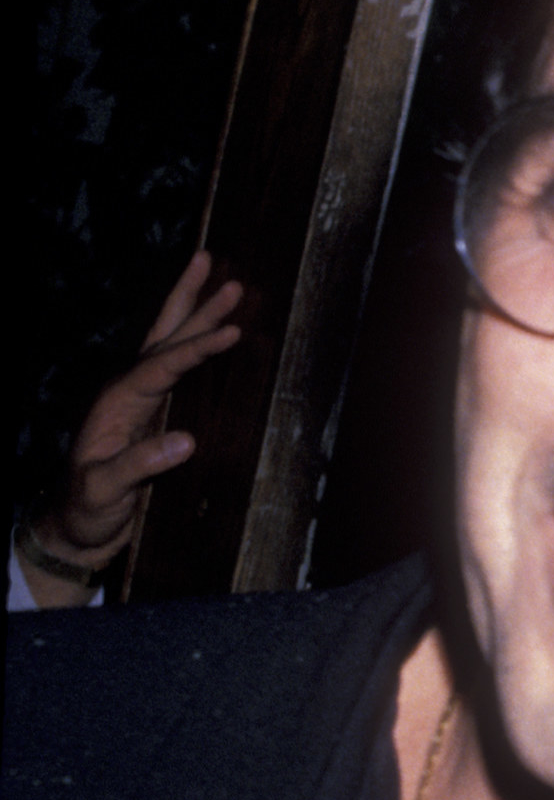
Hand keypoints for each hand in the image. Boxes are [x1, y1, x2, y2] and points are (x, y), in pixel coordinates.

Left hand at [17, 253, 240, 602]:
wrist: (77, 527)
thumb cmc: (87, 510)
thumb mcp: (106, 490)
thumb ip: (140, 465)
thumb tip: (187, 441)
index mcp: (117, 405)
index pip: (161, 366)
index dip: (196, 348)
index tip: (230, 332)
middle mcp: (127, 394)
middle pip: (164, 337)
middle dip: (194, 304)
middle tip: (224, 272)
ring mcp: (140, 402)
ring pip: (170, 345)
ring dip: (197, 314)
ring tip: (225, 283)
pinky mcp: (153, 415)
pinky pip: (179, 370)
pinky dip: (197, 346)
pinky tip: (215, 334)